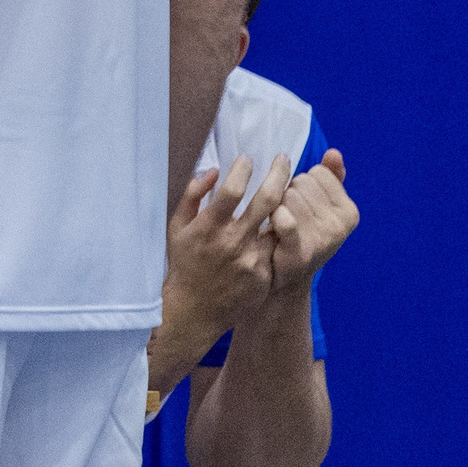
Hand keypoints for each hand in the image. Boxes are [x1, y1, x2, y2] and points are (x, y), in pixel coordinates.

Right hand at [164, 153, 289, 342]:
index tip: (248, 157)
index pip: (232, 189)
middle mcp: (234, 241)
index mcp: (209, 227)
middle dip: (278, 174)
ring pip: (280, 223)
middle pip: (266, 200)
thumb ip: (192, 195)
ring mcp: (253, 260)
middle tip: (284, 159)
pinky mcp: (265, 276)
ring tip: (290, 188)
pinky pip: (277, 248)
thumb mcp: (177, 227)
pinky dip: (281, 233)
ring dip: (286, 203)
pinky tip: (284, 223)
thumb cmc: (184, 263)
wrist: (194, 309)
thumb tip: (212, 171)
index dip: (242, 169)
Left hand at [267, 148, 355, 286]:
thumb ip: (331, 178)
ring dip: (276, 205)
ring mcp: (322, 240)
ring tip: (280, 226)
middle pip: (300, 183)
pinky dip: (275, 218)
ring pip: (286, 196)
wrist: (283, 275)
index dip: (302, 185)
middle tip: (288, 217)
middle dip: (289, 194)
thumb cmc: (301, 232)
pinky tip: (273, 228)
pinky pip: (284, 218)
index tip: (303, 205)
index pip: (317, 173)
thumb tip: (333, 152)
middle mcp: (340, 226)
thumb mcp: (321, 205)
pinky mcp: (300, 252)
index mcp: (349, 212)